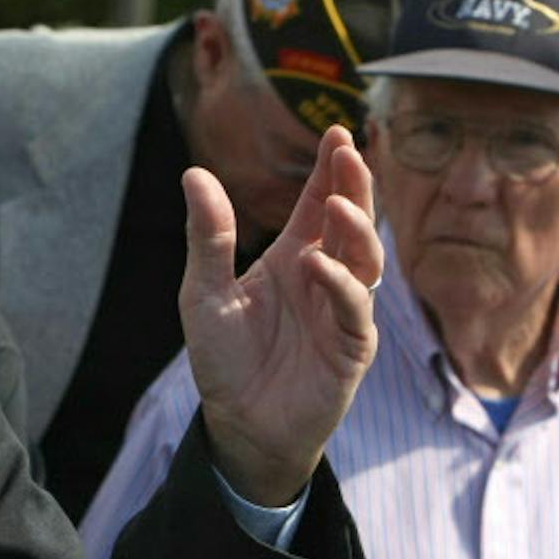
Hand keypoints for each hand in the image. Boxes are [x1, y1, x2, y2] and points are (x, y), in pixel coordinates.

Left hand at [181, 125, 382, 505]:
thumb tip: (194, 173)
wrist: (238, 426)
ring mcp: (343, 312)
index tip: (336, 132)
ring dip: (354, 230)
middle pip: (351, 223)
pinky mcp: (351, 349)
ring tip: (336, 203)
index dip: (329, 169)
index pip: (318, 204)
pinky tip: (317, 265)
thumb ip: (208, 237)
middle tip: (347, 151)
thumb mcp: (204, 292)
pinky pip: (355, 311)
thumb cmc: (225, 359)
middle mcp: (325, 278)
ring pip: (365, 261)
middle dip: (354, 185)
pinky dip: (340, 286)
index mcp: (295, 257)